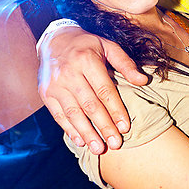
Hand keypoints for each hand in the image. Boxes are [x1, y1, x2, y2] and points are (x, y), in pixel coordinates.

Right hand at [38, 26, 146, 152]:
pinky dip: (69, 129)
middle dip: (104, 126)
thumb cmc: (87, 45)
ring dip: (87, 133)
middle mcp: (69, 72)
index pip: (104, 90)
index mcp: (87, 60)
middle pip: (90, 105)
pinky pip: (58, 115)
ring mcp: (55, 84)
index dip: (116, 110)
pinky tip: (81, 141)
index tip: (126, 127)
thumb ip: (126, 64)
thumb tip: (143, 81)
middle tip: (116, 144)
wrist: (53, 40)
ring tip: (99, 149)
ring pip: (73, 113)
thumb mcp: (108, 46)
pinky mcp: (45, 93)